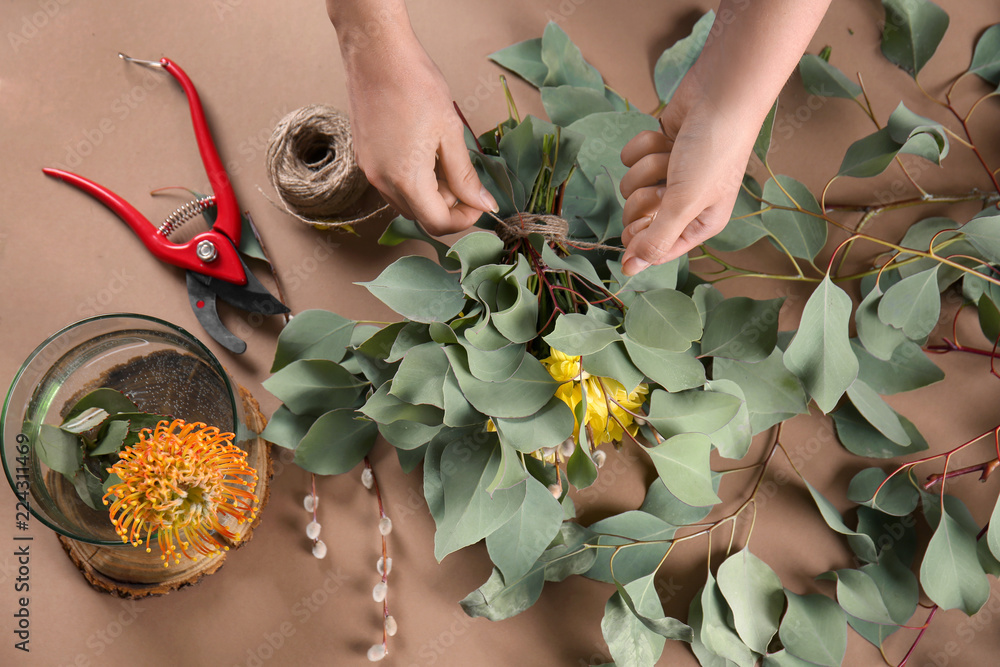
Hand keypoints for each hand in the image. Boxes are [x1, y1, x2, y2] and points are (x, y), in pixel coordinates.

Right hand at [336, 20, 497, 233]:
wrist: (376, 54)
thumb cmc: (415, 85)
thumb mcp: (450, 132)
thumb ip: (466, 175)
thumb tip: (484, 204)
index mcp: (407, 179)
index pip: (437, 223)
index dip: (464, 219)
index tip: (479, 203)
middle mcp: (382, 182)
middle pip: (421, 216)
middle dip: (448, 205)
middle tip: (463, 174)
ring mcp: (370, 171)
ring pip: (407, 202)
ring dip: (431, 193)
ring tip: (443, 158)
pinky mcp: (365, 159)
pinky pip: (393, 184)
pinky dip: (413, 180)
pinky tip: (424, 151)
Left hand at [618, 80, 753, 275]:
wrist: (720, 95)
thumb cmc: (713, 151)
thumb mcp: (685, 202)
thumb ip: (657, 239)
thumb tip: (631, 270)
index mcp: (700, 224)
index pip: (657, 250)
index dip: (641, 240)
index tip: (639, 226)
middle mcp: (684, 203)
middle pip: (637, 217)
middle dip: (645, 196)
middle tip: (665, 183)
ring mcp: (669, 175)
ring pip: (631, 185)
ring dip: (648, 166)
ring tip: (673, 154)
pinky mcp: (656, 150)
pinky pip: (631, 158)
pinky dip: (646, 145)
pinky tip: (668, 136)